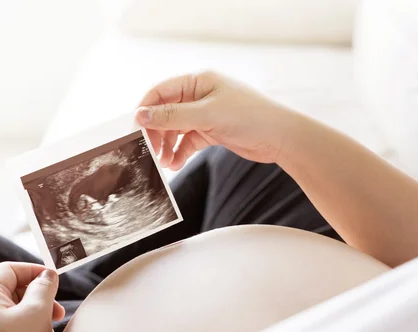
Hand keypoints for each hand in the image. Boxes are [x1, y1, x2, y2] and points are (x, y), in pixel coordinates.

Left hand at [0, 262, 65, 331]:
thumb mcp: (37, 314)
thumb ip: (44, 287)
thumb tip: (47, 275)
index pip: (9, 269)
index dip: (34, 270)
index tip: (55, 280)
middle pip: (10, 290)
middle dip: (38, 296)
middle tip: (58, 311)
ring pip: (10, 311)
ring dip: (33, 315)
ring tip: (48, 331)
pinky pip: (5, 330)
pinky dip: (23, 331)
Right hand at [136, 71, 297, 169]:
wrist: (280, 137)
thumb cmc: (249, 117)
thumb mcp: (207, 114)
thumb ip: (173, 116)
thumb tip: (141, 115)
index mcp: (198, 81)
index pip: (161, 92)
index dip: (146, 109)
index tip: (136, 130)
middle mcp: (199, 96)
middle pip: (166, 112)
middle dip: (157, 133)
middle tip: (150, 153)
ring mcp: (205, 114)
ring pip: (175, 129)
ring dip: (167, 146)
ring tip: (164, 163)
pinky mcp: (211, 131)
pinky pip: (188, 141)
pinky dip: (180, 152)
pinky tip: (176, 164)